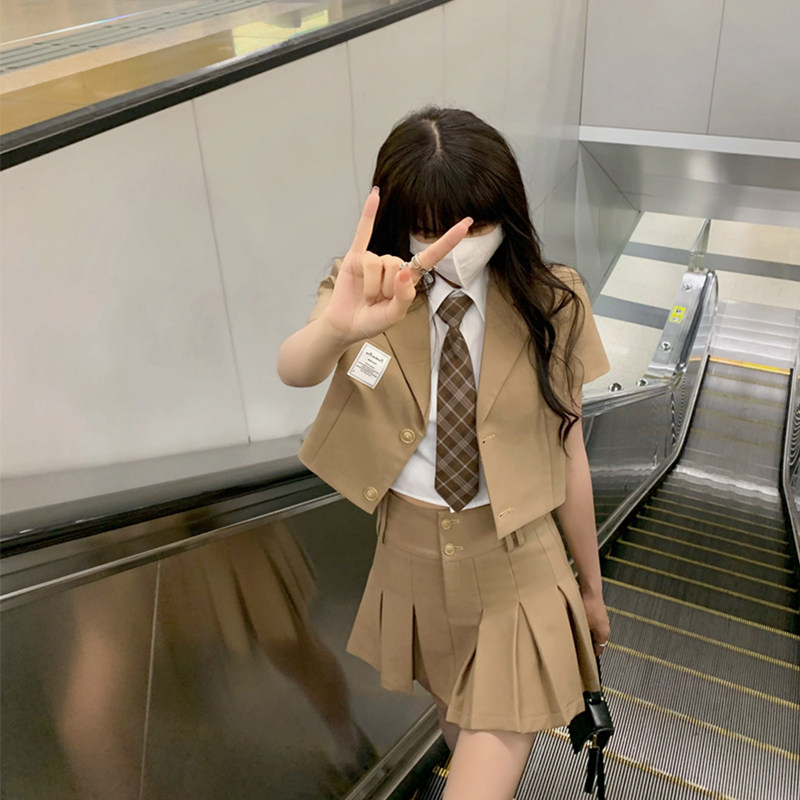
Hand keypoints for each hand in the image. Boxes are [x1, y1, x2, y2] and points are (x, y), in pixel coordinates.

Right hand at [322, 188, 472, 342]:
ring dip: (371, 286)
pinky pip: (363, 232)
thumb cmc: (372, 321)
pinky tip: (375, 195)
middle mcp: (393, 264)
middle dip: (385, 287)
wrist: (346, 326)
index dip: (448, 241)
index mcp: (409, 277)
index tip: (466, 224)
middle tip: (379, 301)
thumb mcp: (394, 316)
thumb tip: (403, 271)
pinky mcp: (355, 257)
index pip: (431, 256)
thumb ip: (404, 297)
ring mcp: (374, 259)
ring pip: (376, 263)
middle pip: (395, 264)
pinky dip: (368, 214)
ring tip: (367, 296)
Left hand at [581, 587, 609, 657]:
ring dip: (585, 632)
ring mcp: (601, 618)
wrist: (589, 589)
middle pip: (596, 640)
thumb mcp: (582, 626)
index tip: (583, 657)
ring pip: (593, 630)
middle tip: (576, 645)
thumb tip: (575, 644)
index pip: (599, 650)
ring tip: (575, 631)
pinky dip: (585, 623)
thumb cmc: (589, 606)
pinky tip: (576, 620)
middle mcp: (605, 626)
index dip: (590, 654)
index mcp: (604, 634)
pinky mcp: (596, 611)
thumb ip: (580, 636)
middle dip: (586, 642)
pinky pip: (591, 621)